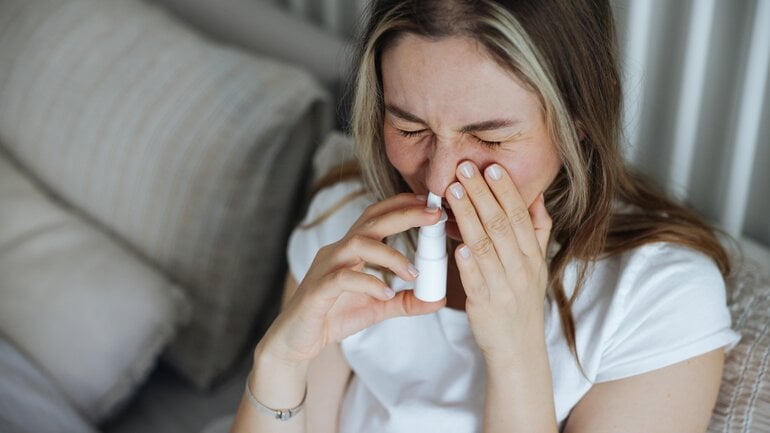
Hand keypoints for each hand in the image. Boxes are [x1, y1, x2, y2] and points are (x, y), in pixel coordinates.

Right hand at [259, 193, 445, 366]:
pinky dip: (368, 282)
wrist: (295, 341)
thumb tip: (438, 299)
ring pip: (357, 245)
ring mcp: (325, 268)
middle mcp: (337, 252)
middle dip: (404, 215)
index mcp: (349, 250)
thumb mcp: (377, 308)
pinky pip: (343, 278)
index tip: (429, 202)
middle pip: (370, 222)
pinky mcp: (317, 290)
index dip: (400, 205)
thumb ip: (406, 301)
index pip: (375, 217)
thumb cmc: (333, 317)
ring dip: (390, 255)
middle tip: (433, 215)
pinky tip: (386, 293)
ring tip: (413, 272)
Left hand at [446, 161, 551, 364]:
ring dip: (468, 217)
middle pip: (501, 225)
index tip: (491, 167)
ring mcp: (503, 287)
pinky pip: (475, 281)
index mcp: (532, 256)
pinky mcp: (485, 306)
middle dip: (481, 194)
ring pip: (484, 246)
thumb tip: (536, 197)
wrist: (518, 348)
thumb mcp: (538, 265)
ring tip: (452, 192)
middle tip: (464, 168)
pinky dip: (467, 263)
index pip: (520, 216)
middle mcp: (521, 269)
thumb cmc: (522, 301)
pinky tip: (456, 244)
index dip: (506, 190)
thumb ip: (537, 231)